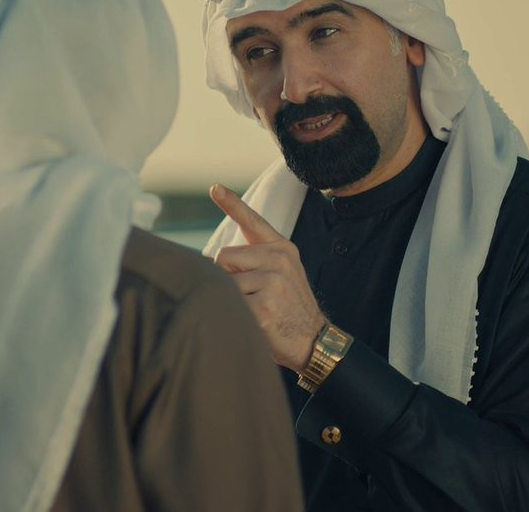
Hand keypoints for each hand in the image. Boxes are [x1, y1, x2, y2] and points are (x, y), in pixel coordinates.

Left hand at [209, 183, 325, 372]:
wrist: (314, 340)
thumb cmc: (289, 308)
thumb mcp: (282, 274)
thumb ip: (256, 260)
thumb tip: (215, 259)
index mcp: (282, 248)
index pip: (252, 221)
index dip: (232, 203)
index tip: (215, 187)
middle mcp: (279, 259)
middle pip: (223, 257)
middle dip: (226, 277)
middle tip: (249, 296)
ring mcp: (273, 282)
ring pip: (224, 282)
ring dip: (230, 299)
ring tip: (254, 310)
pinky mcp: (265, 306)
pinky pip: (230, 305)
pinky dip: (234, 315)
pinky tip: (254, 323)